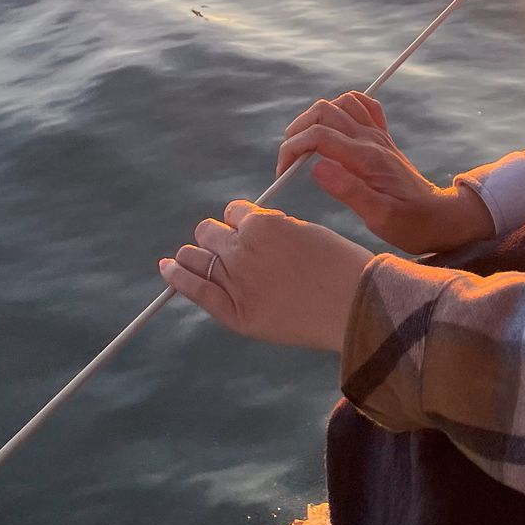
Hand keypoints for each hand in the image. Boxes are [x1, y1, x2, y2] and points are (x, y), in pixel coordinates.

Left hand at [160, 199, 370, 352]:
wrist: (357, 306)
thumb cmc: (342, 267)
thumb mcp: (307, 231)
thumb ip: (274, 228)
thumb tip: (251, 227)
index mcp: (263, 224)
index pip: (235, 212)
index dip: (242, 220)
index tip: (249, 230)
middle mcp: (243, 250)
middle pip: (210, 232)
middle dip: (217, 235)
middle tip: (229, 248)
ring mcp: (235, 282)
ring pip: (196, 257)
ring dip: (193, 254)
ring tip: (189, 257)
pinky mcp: (235, 313)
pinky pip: (194, 289)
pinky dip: (176, 276)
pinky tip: (167, 267)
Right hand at [276, 91, 490, 253]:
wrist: (441, 217)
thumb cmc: (411, 223)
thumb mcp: (379, 217)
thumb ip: (348, 190)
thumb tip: (316, 167)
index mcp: (367, 157)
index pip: (319, 136)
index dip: (292, 149)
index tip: (283, 174)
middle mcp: (372, 140)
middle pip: (325, 111)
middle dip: (298, 130)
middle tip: (289, 160)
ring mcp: (379, 136)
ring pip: (341, 103)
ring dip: (317, 117)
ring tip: (307, 146)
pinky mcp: (383, 139)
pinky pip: (363, 106)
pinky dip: (344, 108)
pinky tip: (337, 129)